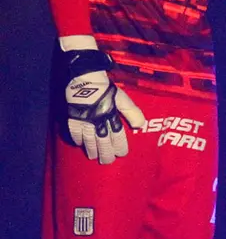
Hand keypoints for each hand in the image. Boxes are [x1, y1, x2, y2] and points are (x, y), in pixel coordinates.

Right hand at [58, 39, 145, 163]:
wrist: (85, 77)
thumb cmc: (106, 89)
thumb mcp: (123, 98)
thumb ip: (132, 112)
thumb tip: (140, 126)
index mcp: (110, 114)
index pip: (117, 134)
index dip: (120, 145)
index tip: (123, 154)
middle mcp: (97, 119)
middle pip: (102, 140)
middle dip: (106, 152)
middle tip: (108, 161)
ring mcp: (83, 119)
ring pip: (88, 139)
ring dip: (92, 149)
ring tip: (94, 157)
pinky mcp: (72, 117)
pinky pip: (74, 132)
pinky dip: (78, 140)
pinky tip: (80, 145)